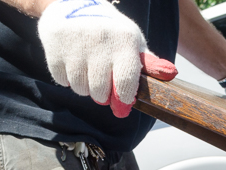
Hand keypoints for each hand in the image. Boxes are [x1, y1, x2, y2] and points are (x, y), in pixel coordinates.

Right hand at [38, 0, 176, 117]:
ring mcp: (75, 44)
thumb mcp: (132, 40)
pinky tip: (72, 65)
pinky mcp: (54, 47)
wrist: (74, 3)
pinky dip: (67, 79)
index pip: (125, 82)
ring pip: (80, 88)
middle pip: (100, 91)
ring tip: (88, 73)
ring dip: (84, 88)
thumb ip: (148, 62)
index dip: (123, 98)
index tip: (122, 103)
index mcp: (124, 41)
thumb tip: (170, 74)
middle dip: (102, 95)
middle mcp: (100, 42)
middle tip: (102, 86)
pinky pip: (62, 80)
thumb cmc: (110, 30)